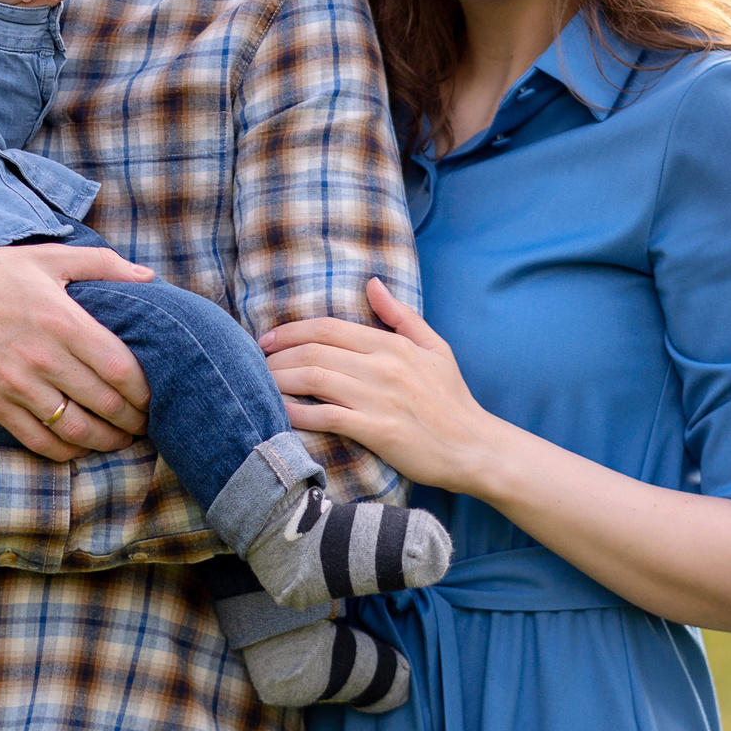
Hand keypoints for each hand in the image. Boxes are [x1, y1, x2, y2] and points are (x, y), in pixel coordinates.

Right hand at [0, 237, 151, 460]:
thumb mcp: (46, 257)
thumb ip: (102, 264)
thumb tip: (149, 278)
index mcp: (61, 319)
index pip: (120, 369)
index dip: (145, 390)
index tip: (155, 395)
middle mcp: (41, 357)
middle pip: (104, 404)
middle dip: (134, 420)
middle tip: (146, 422)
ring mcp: (16, 385)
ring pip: (75, 430)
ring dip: (106, 441)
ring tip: (120, 438)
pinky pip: (38, 441)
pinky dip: (66, 452)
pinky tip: (80, 446)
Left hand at [260, 278, 508, 494]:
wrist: (475, 447)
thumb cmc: (451, 398)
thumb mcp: (434, 347)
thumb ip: (400, 314)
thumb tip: (371, 282)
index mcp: (391, 344)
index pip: (327, 327)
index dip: (290, 331)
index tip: (266, 340)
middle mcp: (382, 366)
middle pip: (313, 351)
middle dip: (276, 355)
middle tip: (255, 364)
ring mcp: (378, 398)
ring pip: (313, 379)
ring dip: (280, 380)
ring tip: (261, 384)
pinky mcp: (378, 431)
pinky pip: (326, 416)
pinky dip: (296, 412)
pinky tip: (278, 412)